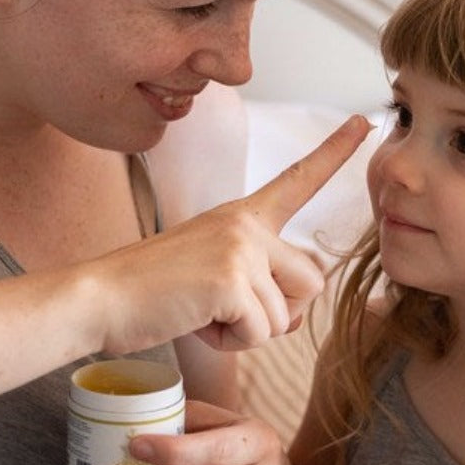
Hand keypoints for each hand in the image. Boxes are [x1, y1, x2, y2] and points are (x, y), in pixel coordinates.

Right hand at [89, 115, 371, 356]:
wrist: (99, 298)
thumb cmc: (157, 291)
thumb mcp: (217, 275)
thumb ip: (262, 284)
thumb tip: (296, 318)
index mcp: (244, 216)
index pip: (299, 179)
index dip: (335, 152)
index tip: (365, 121)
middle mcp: (248, 225)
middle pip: (313, 283)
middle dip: (280, 313)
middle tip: (228, 310)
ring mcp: (240, 249)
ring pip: (286, 317)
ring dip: (248, 332)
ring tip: (203, 312)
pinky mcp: (230, 281)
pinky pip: (259, 333)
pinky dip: (229, 343)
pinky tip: (195, 322)